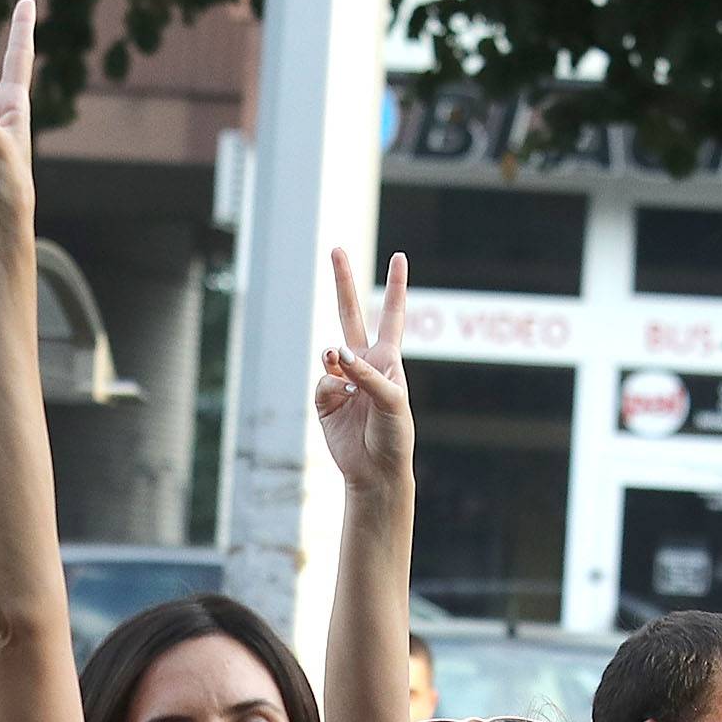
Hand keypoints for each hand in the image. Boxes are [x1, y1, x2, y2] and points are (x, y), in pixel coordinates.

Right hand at [315, 249, 412, 494]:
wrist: (376, 472)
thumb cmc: (394, 436)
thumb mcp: (391, 400)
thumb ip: (365, 372)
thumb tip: (334, 352)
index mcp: (388, 359)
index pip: (392, 315)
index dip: (395, 286)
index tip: (399, 257)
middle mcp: (364, 363)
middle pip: (350, 314)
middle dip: (343, 282)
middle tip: (335, 249)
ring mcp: (342, 380)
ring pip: (329, 353)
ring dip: (335, 360)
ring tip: (342, 374)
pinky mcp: (325, 400)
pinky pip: (322, 383)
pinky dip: (330, 390)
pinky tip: (342, 403)